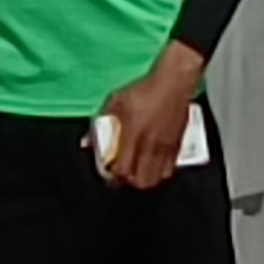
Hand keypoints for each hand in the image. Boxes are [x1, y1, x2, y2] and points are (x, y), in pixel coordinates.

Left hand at [98, 42, 206, 190]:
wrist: (173, 82)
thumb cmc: (143, 90)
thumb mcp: (114, 102)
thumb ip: (99, 123)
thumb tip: (85, 142)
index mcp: (133, 135)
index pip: (122, 169)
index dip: (112, 176)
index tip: (106, 171)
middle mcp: (150, 146)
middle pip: (141, 180)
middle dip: (128, 181)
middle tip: (121, 173)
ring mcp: (166, 148)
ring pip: (156, 178)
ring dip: (144, 179)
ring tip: (136, 171)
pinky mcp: (177, 146)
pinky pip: (169, 170)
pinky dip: (158, 173)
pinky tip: (151, 164)